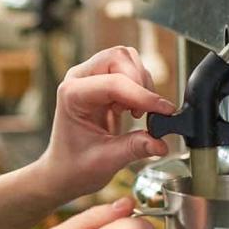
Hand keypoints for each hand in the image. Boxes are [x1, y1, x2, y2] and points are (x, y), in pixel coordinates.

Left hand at [39, 46, 175, 201]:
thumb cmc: (74, 166)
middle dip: (139, 82)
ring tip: (135, 112)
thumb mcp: (106, 161)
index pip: (113, 82)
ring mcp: (90, 77)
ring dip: (141, 83)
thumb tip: (161, 143)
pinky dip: (140, 87)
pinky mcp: (102, 82)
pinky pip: (129, 70)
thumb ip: (134, 148)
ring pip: (127, 59)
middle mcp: (78, 79)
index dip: (142, 95)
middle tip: (142, 113)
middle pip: (119, 58)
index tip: (164, 111)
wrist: (64, 171)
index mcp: (71, 95)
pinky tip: (133, 110)